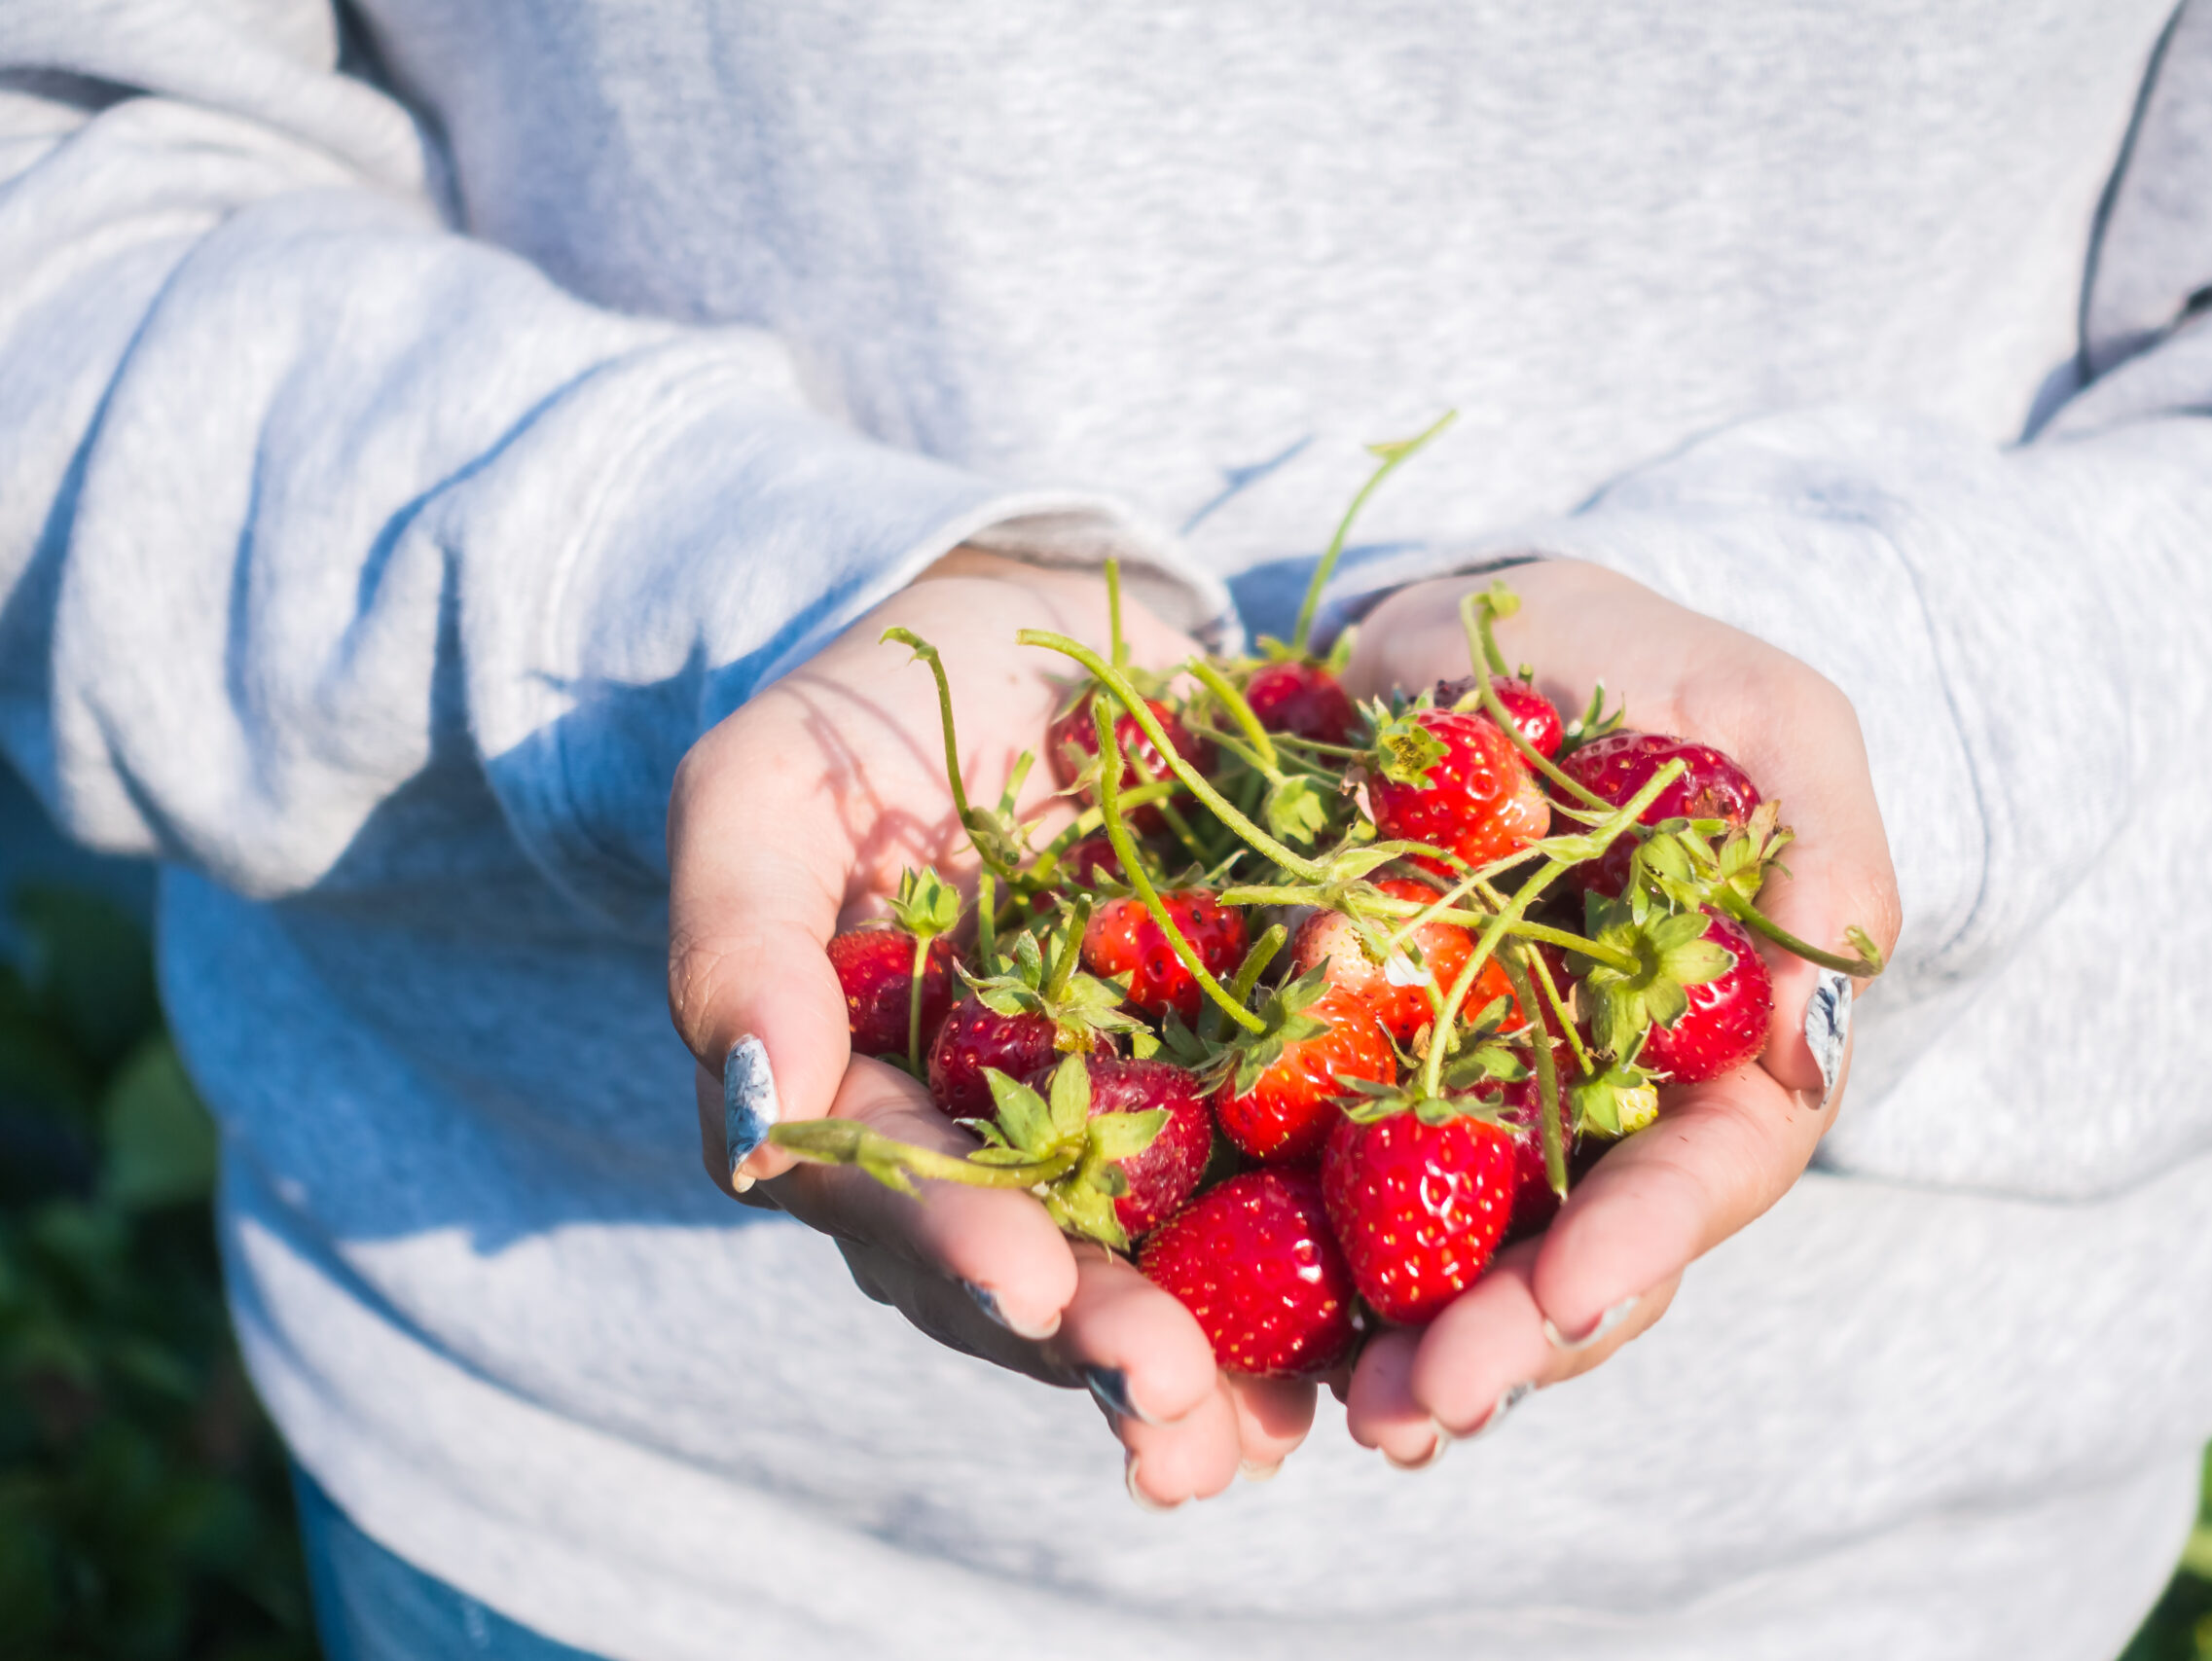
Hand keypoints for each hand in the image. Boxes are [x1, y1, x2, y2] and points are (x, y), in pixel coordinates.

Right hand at [667, 551, 1313, 1503]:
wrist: (1020, 631)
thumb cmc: (860, 717)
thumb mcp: (761, 794)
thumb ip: (738, 947)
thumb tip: (755, 1121)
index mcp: (869, 1110)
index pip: (901, 1202)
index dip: (961, 1250)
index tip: (1028, 1285)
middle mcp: (996, 1150)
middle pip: (1042, 1277)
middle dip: (1108, 1347)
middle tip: (1174, 1403)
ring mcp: (1125, 1125)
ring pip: (1165, 1270)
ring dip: (1218, 1361)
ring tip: (1271, 1429)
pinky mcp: (1243, 1079)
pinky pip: (1288, 1183)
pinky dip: (1331, 1259)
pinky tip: (1381, 1327)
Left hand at [1332, 558, 1902, 1464]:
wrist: (1466, 635)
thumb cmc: (1640, 668)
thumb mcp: (1762, 717)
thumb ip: (1817, 844)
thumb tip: (1816, 1039)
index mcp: (1719, 1048)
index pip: (1702, 1171)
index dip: (1642, 1239)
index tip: (1566, 1292)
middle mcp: (1604, 1112)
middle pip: (1577, 1262)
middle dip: (1509, 1342)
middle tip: (1423, 1406)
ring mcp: (1479, 1114)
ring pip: (1459, 1265)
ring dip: (1409, 1351)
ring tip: (1350, 1416)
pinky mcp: (1356, 1088)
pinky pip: (1329, 1199)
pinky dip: (1295, 1276)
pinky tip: (1244, 1344)